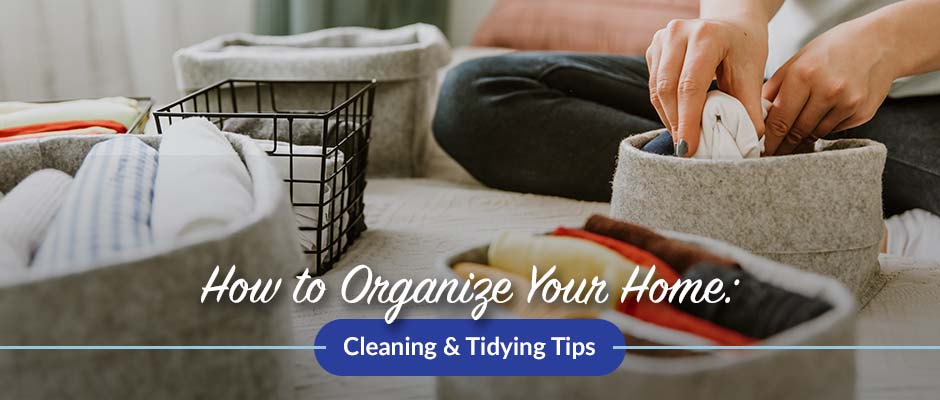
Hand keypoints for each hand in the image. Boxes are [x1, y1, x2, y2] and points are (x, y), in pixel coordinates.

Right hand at [646, 18, 767, 156]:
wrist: (733, 25)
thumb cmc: (744, 49)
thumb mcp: (752, 74)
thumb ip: (749, 108)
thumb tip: (748, 143)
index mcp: (706, 35)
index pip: (690, 85)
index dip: (687, 121)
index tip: (688, 148)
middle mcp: (678, 32)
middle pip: (667, 89)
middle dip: (676, 123)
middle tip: (685, 149)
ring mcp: (662, 39)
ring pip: (656, 90)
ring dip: (668, 118)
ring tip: (683, 137)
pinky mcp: (653, 48)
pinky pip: (653, 86)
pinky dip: (665, 108)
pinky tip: (678, 120)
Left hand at [761, 18, 897, 154]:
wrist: (880, 43)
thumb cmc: (832, 50)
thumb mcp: (797, 60)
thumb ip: (774, 88)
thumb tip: (755, 115)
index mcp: (804, 75)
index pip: (779, 120)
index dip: (769, 140)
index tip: (761, 151)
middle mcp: (827, 90)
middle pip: (796, 131)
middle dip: (783, 144)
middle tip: (772, 154)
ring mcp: (847, 103)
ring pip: (815, 134)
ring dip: (803, 137)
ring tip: (796, 135)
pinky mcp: (862, 113)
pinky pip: (834, 130)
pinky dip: (824, 128)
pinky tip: (824, 116)